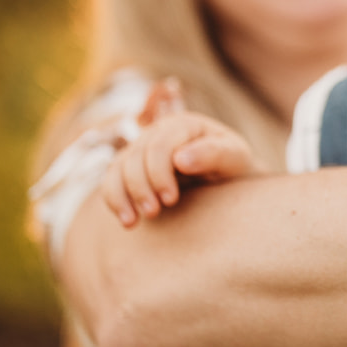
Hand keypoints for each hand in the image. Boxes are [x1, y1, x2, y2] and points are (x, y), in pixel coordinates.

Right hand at [101, 110, 254, 226]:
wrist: (228, 179)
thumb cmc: (234, 166)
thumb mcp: (235, 157)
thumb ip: (213, 153)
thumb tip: (180, 159)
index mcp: (183, 124)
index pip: (159, 144)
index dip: (159, 172)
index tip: (170, 199)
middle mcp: (158, 132)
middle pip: (135, 156)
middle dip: (140, 187)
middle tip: (154, 212)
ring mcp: (141, 149)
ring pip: (118, 168)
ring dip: (121, 196)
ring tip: (132, 222)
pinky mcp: (131, 169)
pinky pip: (111, 182)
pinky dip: (114, 200)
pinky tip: (127, 221)